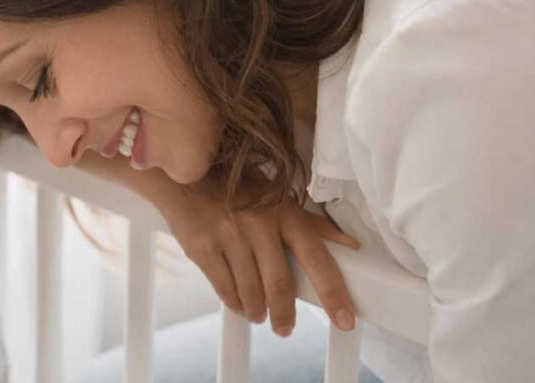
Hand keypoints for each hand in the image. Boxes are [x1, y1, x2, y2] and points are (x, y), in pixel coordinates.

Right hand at [150, 170, 360, 336]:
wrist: (185, 174)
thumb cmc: (235, 186)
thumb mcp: (276, 197)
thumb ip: (311, 223)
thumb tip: (349, 243)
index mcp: (283, 211)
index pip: (316, 258)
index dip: (333, 293)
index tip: (344, 319)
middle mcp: (258, 224)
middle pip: (279, 284)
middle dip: (284, 314)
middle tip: (285, 328)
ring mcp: (228, 236)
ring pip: (250, 291)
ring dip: (256, 311)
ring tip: (258, 314)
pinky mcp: (202, 248)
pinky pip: (224, 288)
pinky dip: (234, 303)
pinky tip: (238, 304)